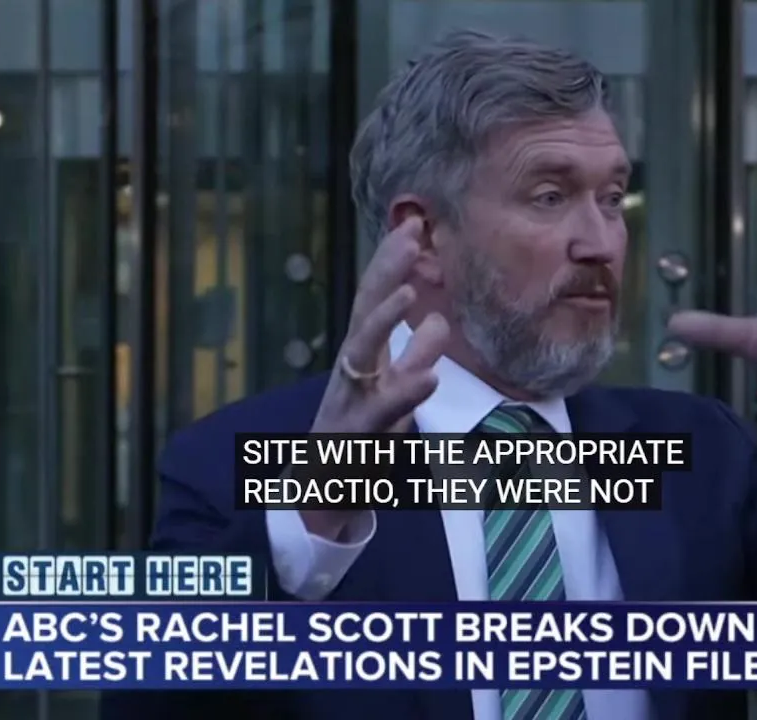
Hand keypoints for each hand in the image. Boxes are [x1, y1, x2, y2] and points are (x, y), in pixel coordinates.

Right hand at [303, 216, 449, 537]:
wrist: (318, 497)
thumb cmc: (357, 439)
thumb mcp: (393, 395)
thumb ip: (414, 358)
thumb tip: (439, 321)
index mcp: (362, 359)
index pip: (375, 302)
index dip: (392, 263)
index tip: (415, 225)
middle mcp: (349, 373)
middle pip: (365, 313)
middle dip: (385, 273)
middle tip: (410, 236)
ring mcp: (346, 403)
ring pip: (360, 356)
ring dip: (382, 322)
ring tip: (410, 293)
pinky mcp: (351, 438)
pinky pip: (375, 416)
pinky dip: (400, 396)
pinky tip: (428, 379)